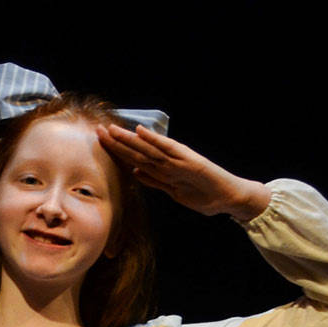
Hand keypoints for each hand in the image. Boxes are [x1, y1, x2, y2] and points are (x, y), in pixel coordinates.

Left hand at [98, 123, 269, 221]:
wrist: (228, 196)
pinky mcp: (189, 162)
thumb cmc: (203, 194)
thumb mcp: (172, 190)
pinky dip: (155, 141)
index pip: (135, 158)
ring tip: (113, 130)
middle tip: (98, 131)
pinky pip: (169, 150)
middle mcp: (169, 161)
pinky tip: (142, 132)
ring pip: (148, 149)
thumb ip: (155, 181)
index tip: (101, 143)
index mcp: (163, 168)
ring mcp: (178, 161)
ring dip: (130, 140)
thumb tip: (135, 173)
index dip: (117, 150)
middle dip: (117, 142)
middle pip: (138, 151)